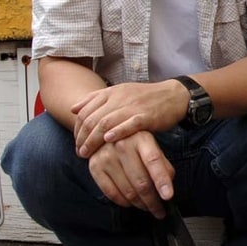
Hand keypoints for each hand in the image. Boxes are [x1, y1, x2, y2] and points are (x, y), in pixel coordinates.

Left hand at [72, 80, 186, 157]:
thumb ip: (96, 99)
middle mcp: (120, 98)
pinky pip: (130, 124)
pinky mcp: (147, 116)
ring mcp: (133, 106)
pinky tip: (109, 140)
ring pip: (107, 122)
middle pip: (93, 119)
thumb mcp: (120, 92)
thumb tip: (73, 108)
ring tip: (88, 153)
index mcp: (111, 93)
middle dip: (83, 137)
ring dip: (94, 140)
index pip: (86, 111)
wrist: (173, 95)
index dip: (77, 128)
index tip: (77, 142)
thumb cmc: (146, 98)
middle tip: (80, 152)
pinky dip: (118, 132)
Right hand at [87, 131, 174, 218]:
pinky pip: (112, 193)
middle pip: (141, 182)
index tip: (168, 196)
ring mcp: (107, 156)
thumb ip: (162, 164)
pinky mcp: (95, 167)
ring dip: (140, 204)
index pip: (154, 162)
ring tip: (148, 207)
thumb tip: (166, 186)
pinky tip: (132, 203)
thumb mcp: (152, 146)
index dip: (162, 180)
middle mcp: (122, 146)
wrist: (106, 133)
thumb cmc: (135, 143)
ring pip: (128, 191)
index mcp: (141, 138)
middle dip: (153, 201)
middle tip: (160, 210)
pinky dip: (124, 203)